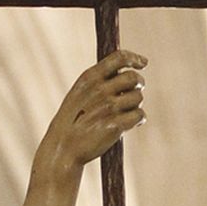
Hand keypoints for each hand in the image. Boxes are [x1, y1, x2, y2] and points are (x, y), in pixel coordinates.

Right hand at [41, 51, 147, 168]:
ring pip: (138, 97)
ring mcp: (108, 108)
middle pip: (133, 77)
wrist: (63, 147)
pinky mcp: (116, 125)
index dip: (134, 58)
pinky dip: (139, 119)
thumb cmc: (72, 120)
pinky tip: (131, 124)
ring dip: (136, 105)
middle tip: (134, 92)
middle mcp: (100, 90)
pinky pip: (140, 115)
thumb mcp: (78, 93)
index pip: (119, 58)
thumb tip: (125, 73)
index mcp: (90, 78)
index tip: (144, 62)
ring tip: (125, 112)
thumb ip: (99, 81)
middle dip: (138, 84)